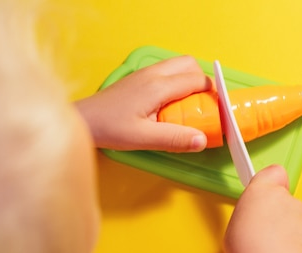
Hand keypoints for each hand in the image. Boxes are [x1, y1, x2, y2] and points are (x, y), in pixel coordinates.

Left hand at [76, 55, 211, 151]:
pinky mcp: (138, 79)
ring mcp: (145, 74)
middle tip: (201, 106)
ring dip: (188, 80)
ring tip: (186, 106)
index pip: (197, 80)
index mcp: (158, 87)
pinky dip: (175, 82)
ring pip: (177, 65)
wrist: (85, 120)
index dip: (212, 94)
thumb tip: (202, 140)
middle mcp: (153, 74)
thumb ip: (174, 139)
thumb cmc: (110, 128)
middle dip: (202, 82)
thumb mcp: (144, 139)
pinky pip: (166, 72)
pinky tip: (169, 105)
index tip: (216, 110)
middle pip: (189, 64)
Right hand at [224, 164, 301, 252]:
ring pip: (297, 221)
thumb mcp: (235, 224)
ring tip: (273, 249)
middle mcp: (286, 198)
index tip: (267, 192)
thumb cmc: (248, 245)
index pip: (274, 173)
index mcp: (262, 190)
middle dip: (279, 214)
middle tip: (265, 231)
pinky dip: (300, 247)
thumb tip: (254, 225)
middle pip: (285, 201)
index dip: (273, 182)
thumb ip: (250, 216)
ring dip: (289, 232)